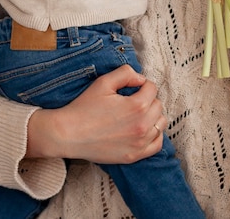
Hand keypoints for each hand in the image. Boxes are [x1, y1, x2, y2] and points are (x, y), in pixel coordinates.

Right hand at [26, 65, 165, 163]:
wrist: (69, 134)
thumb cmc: (84, 106)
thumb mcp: (104, 82)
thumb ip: (126, 73)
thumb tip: (141, 79)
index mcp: (137, 106)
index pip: (152, 88)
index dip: (141, 85)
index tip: (131, 88)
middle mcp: (142, 126)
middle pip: (158, 105)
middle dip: (147, 99)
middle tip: (131, 100)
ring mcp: (139, 143)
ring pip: (160, 123)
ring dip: (152, 116)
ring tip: (137, 114)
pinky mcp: (134, 156)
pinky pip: (157, 144)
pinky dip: (154, 134)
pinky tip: (143, 129)